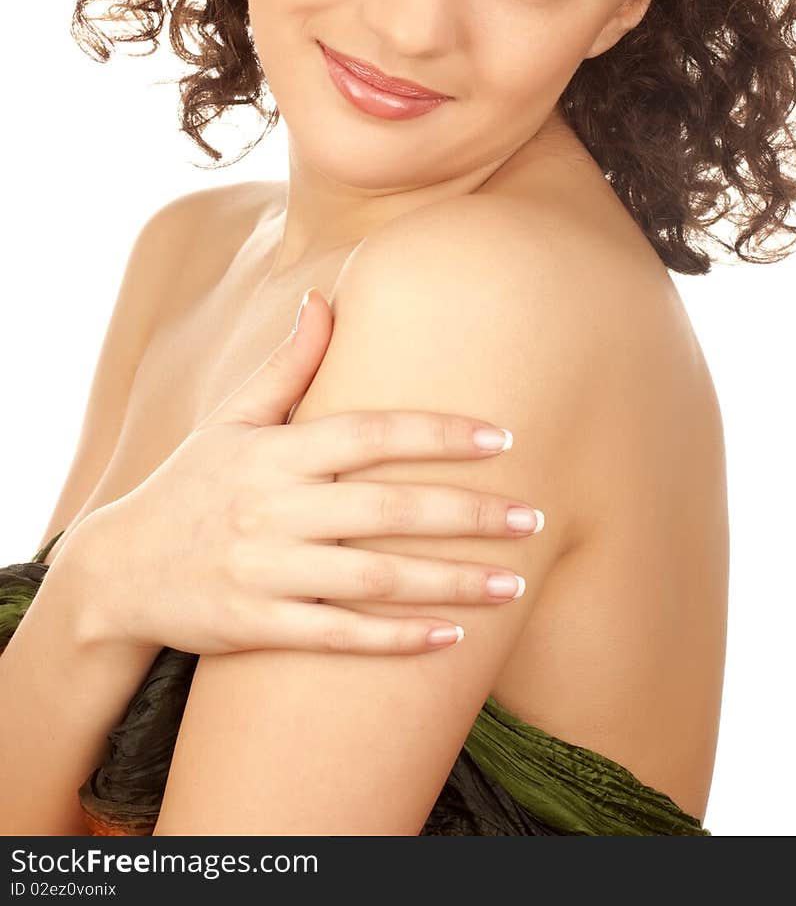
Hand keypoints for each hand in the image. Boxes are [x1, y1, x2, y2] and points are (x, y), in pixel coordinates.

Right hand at [64, 289, 542, 657]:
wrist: (117, 571)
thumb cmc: (190, 485)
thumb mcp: (231, 419)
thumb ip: (289, 365)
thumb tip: (325, 298)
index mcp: (275, 452)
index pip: (369, 433)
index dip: (438, 432)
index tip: (502, 437)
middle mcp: (272, 509)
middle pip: (386, 508)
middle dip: (467, 514)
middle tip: (536, 517)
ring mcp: (265, 571)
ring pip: (373, 578)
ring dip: (450, 583)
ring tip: (515, 587)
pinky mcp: (257, 626)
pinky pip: (338, 636)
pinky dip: (395, 639)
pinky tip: (451, 637)